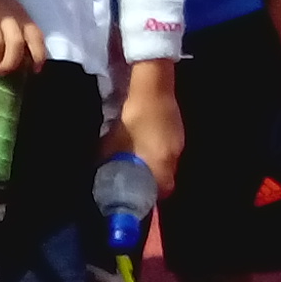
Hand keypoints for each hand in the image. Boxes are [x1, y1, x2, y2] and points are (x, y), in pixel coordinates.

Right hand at [0, 0, 45, 76]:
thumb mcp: (9, 8)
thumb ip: (17, 28)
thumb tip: (23, 58)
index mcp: (18, 12)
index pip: (35, 34)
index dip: (38, 54)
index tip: (35, 69)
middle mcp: (5, 15)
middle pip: (15, 43)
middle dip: (11, 62)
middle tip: (4, 72)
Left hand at [116, 68, 185, 197]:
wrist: (152, 86)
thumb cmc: (132, 116)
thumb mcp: (113, 140)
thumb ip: (109, 158)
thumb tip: (101, 168)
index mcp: (161, 162)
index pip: (164, 190)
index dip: (152, 195)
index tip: (139, 193)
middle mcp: (175, 155)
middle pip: (167, 176)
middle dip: (152, 179)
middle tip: (135, 177)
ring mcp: (179, 140)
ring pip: (168, 161)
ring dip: (154, 162)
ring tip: (137, 158)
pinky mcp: (177, 127)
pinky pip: (168, 147)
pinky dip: (157, 149)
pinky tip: (144, 140)